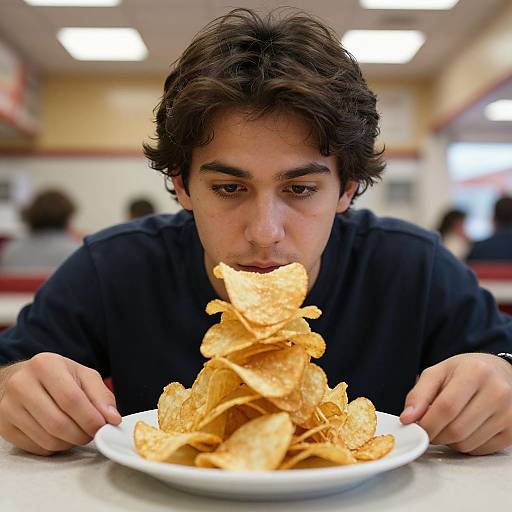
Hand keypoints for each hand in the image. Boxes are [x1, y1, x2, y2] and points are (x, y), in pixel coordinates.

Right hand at [0, 352, 120, 455]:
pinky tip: (61, 435)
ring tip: (79, 431)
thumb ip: (101, 396)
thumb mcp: (84, 375)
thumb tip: (112, 419)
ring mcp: (8, 407)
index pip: (71, 399)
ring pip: (48, 439)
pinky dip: (56, 447)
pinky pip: (37, 448)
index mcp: (45, 365)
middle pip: (58, 423)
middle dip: (82, 434)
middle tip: (94, 432)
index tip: (104, 426)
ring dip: (71, 442)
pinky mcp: (4, 428)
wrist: (23, 379)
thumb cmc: (58, 377)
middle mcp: (21, 384)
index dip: (91, 418)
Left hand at [400, 353, 511, 454]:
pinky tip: (465, 428)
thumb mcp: (437, 372)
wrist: (499, 373)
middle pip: (456, 429)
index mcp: (475, 372)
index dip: (427, 423)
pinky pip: (480, 450)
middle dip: (436, 434)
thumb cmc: (466, 371)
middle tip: (430, 427)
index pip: (446, 407)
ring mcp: (509, 413)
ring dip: (449, 440)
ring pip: (467, 443)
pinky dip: (465, 445)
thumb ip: (419, 394)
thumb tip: (407, 419)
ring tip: (448, 423)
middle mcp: (497, 392)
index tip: (416, 427)